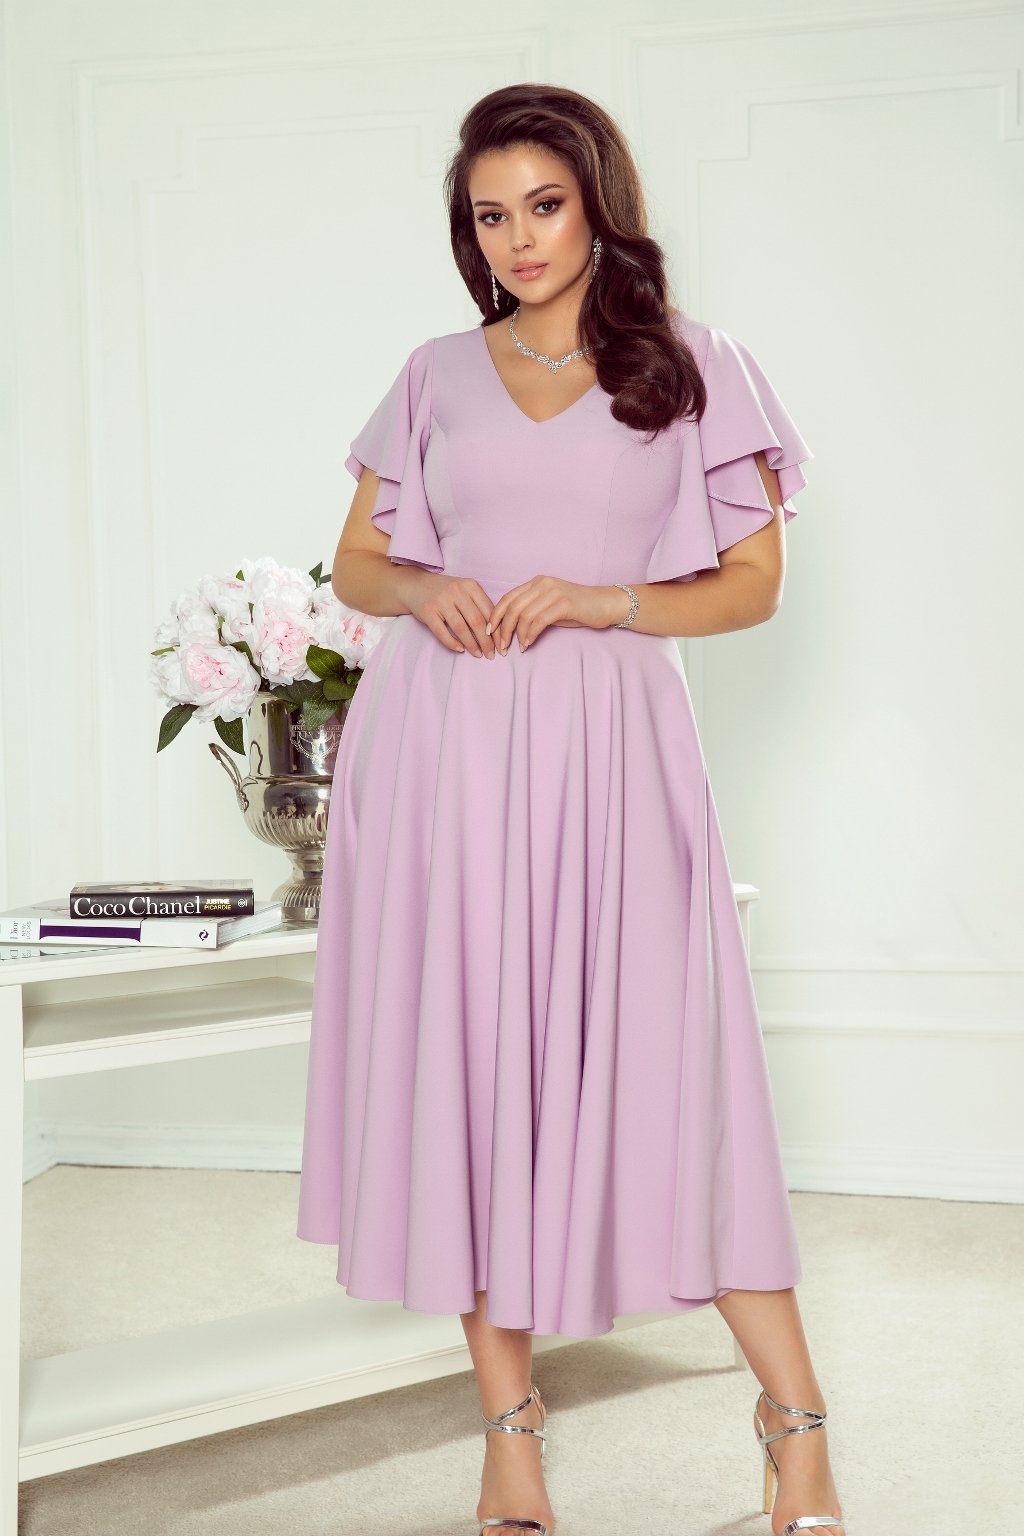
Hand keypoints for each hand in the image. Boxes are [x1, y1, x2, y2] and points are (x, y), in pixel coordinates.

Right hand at [407, 573, 497, 656]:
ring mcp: (441, 601)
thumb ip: (479, 606)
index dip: (497, 631)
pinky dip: (452, 643)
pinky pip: (442, 632)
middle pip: (477, 621)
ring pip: (461, 628)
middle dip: (486, 641)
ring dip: (471, 644)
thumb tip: (496, 633)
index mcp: (470, 586)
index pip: (489, 611)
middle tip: (491, 655)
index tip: (502, 644)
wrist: (415, 585)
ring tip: (478, 654)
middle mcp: (457, 591)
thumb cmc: (446, 592)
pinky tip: (460, 649)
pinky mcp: (428, 611)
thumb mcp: (465, 591)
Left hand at [487, 576, 626, 652]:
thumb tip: (509, 628)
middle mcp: (543, 584)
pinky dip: (530, 635)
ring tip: (516, 648)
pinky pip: (538, 621)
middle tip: (501, 647)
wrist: (606, 604)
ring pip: (523, 615)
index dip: (495, 616)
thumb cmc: (578, 609)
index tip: (489, 632)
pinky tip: (528, 644)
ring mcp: (554, 592)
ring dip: (516, 635)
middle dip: (503, 629)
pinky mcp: (564, 603)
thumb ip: (532, 611)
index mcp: (537, 583)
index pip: (508, 598)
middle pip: (512, 607)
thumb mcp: (550, 606)